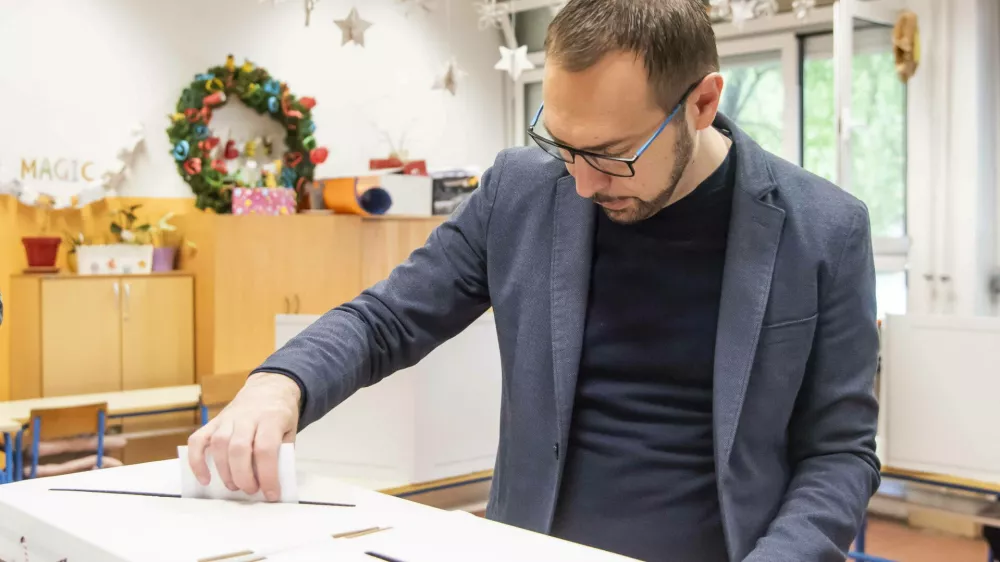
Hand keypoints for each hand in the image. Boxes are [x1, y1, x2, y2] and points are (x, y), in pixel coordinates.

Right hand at [187, 372, 300, 500]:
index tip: (271, 494)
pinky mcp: (213, 421)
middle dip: (243, 476)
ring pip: (219, 445)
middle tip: (251, 490)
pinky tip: (205, 479)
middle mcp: (247, 416)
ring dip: (224, 472)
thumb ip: (283, 452)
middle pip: (239, 448)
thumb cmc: (280, 414)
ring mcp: (228, 417)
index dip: (267, 475)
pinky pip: (197, 440)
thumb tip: (273, 482)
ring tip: (234, 486)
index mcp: (271, 418)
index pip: (265, 449)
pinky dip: (197, 461)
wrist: (269, 387)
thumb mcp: (291, 430)